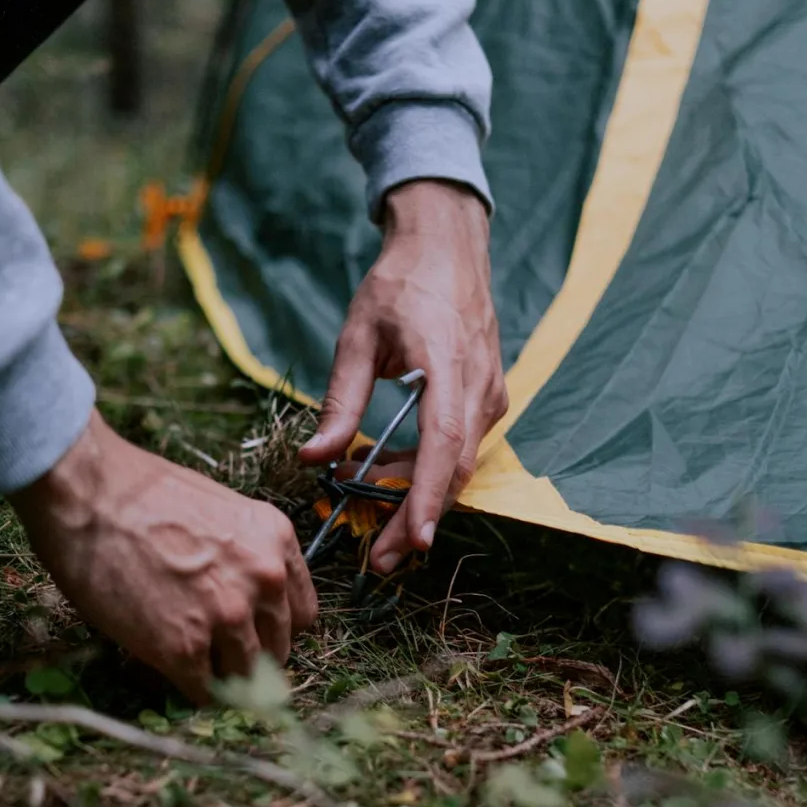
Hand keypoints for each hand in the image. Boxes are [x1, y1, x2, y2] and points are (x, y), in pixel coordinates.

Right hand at [9, 410, 316, 703]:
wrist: (89, 493)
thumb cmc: (141, 494)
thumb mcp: (221, 514)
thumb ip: (245, 558)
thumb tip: (244, 603)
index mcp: (276, 543)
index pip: (302, 615)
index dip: (273, 628)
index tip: (251, 632)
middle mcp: (263, 582)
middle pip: (278, 650)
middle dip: (249, 656)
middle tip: (215, 653)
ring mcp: (227, 618)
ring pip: (245, 678)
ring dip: (220, 677)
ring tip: (189, 662)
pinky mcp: (184, 649)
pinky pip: (204, 693)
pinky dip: (189, 689)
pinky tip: (168, 669)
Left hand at [300, 179, 505, 572]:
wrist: (447, 246)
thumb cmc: (399, 284)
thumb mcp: (356, 336)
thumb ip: (339, 401)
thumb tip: (316, 459)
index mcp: (447, 364)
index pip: (443, 443)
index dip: (427, 497)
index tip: (413, 541)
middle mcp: (479, 386)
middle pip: (454, 471)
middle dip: (418, 520)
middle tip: (378, 560)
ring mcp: (490, 393)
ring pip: (458, 464)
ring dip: (419, 498)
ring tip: (373, 523)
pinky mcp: (488, 397)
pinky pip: (460, 446)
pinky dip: (427, 470)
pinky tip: (388, 476)